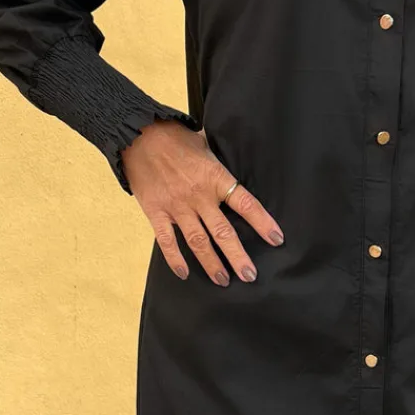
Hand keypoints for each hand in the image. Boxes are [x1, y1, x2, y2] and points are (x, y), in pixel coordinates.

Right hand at [121, 118, 283, 283]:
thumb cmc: (174, 137)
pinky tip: (184, 273)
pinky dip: (175, 259)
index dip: (262, 222)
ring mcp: (177, 206)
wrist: (138, 134)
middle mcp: (199, 196)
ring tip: (223, 280)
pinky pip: (167, 241)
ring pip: (198, 242)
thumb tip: (235, 161)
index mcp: (215, 178)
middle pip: (223, 232)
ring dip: (212, 263)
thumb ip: (218, 163)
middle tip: (249, 275)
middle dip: (237, 256)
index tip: (276, 239)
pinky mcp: (156, 212)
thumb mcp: (205, 144)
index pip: (245, 203)